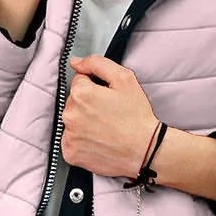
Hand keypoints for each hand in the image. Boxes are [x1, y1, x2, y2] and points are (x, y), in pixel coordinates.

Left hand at [61, 55, 158, 178]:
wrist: (146, 149)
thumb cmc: (137, 116)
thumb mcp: (124, 79)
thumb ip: (97, 63)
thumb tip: (76, 62)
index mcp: (81, 93)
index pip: (79, 81)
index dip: (95, 87)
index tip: (107, 98)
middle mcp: (70, 114)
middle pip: (73, 102)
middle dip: (88, 104)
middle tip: (108, 114)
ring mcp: (69, 136)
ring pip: (72, 121)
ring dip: (83, 123)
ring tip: (105, 129)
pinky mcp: (70, 153)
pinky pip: (71, 142)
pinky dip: (81, 141)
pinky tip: (98, 141)